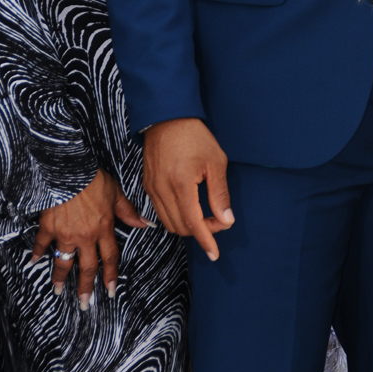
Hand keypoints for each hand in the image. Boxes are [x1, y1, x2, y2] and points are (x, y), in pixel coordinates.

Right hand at [31, 168, 148, 306]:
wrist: (71, 171)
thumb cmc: (94, 180)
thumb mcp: (116, 194)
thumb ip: (129, 212)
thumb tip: (146, 224)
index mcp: (104, 228)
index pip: (109, 258)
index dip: (110, 276)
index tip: (110, 291)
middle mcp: (86, 236)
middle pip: (87, 267)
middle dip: (86, 287)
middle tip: (84, 303)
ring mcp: (66, 233)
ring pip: (64, 261)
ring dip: (60, 278)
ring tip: (58, 291)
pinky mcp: (49, 227)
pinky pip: (42, 244)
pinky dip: (37, 252)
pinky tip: (33, 262)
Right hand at [142, 118, 233, 260]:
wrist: (167, 117)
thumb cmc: (195, 136)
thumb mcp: (215, 162)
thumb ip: (219, 194)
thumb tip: (226, 220)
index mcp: (181, 185)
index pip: (193, 223)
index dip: (206, 240)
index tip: (215, 254)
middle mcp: (162, 190)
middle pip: (179, 227)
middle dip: (200, 231)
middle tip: (218, 221)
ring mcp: (151, 188)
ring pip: (167, 222)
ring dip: (186, 226)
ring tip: (206, 216)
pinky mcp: (147, 185)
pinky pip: (159, 211)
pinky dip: (174, 217)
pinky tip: (188, 210)